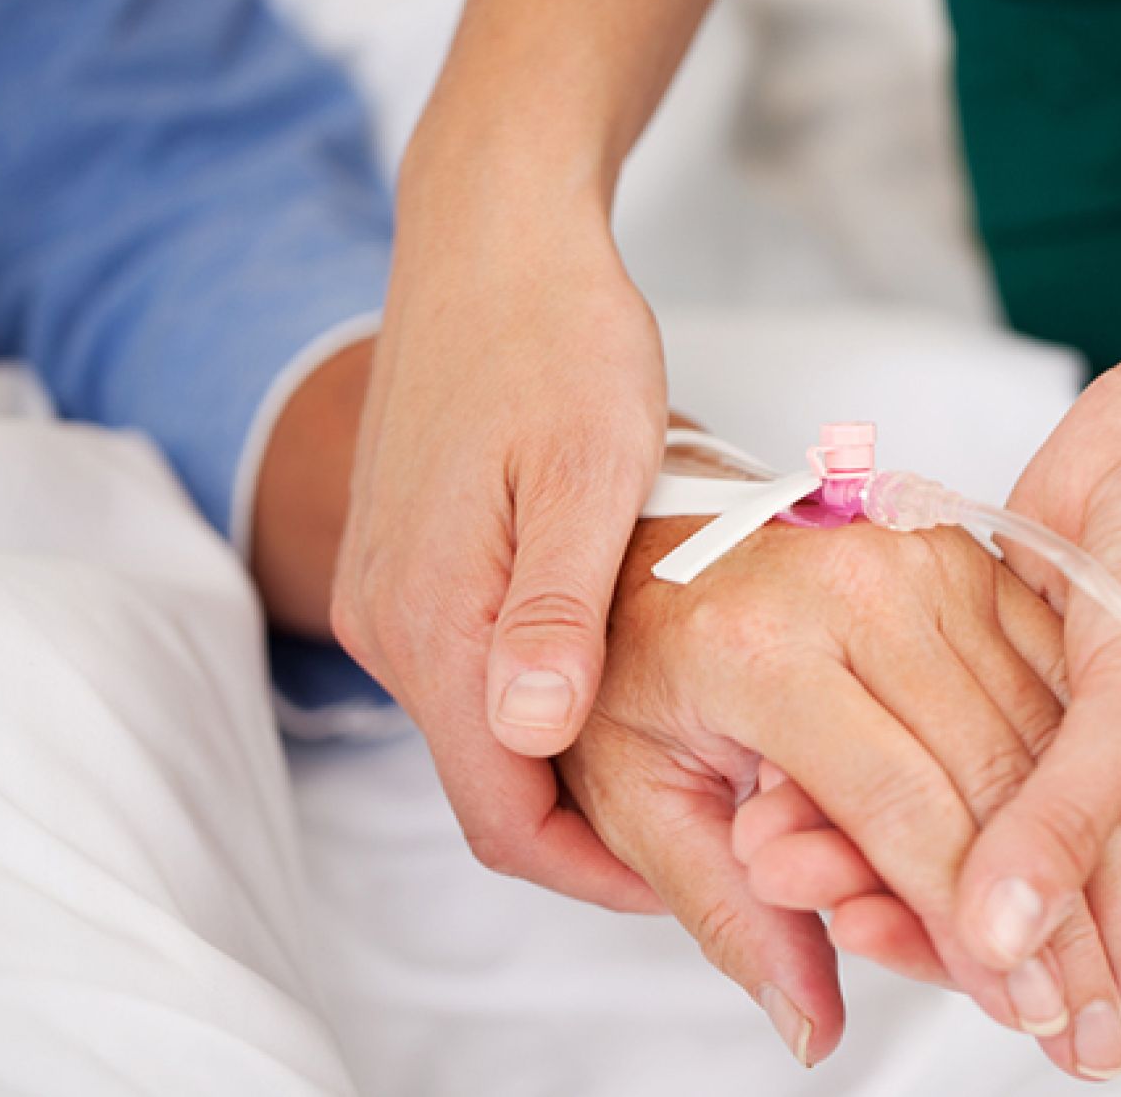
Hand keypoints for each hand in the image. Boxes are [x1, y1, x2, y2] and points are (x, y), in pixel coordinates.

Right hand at [329, 181, 665, 911]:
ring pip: (491, 736)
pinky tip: (641, 681)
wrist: (490, 235)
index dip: (608, 876)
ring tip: (704, 760)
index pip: (506, 819)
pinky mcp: (412, 566)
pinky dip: (556, 706)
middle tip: (730, 830)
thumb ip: (556, 609)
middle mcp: (390, 626)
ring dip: (586, 768)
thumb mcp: (587, 467)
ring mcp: (392, 596)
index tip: (710, 885)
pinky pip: (480, 675)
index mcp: (432, 620)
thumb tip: (531, 734)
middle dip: (606, 830)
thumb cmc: (556, 335)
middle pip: (495, 790)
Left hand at [556, 515, 1120, 1077]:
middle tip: (1086, 1012)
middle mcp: (853, 588)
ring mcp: (917, 560)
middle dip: (1053, 912)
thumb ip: (729, 916)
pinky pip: (1046, 672)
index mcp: (760, 650)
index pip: (898, 808)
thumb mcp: (638, 798)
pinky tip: (1115, 854)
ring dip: (1092, 853)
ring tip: (1119, 960)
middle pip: (989, 772)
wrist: (642, 537)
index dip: (966, 923)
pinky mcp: (959, 552)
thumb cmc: (631, 660)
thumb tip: (808, 1025)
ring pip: (1036, 728)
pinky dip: (1082, 769)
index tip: (1015, 1004)